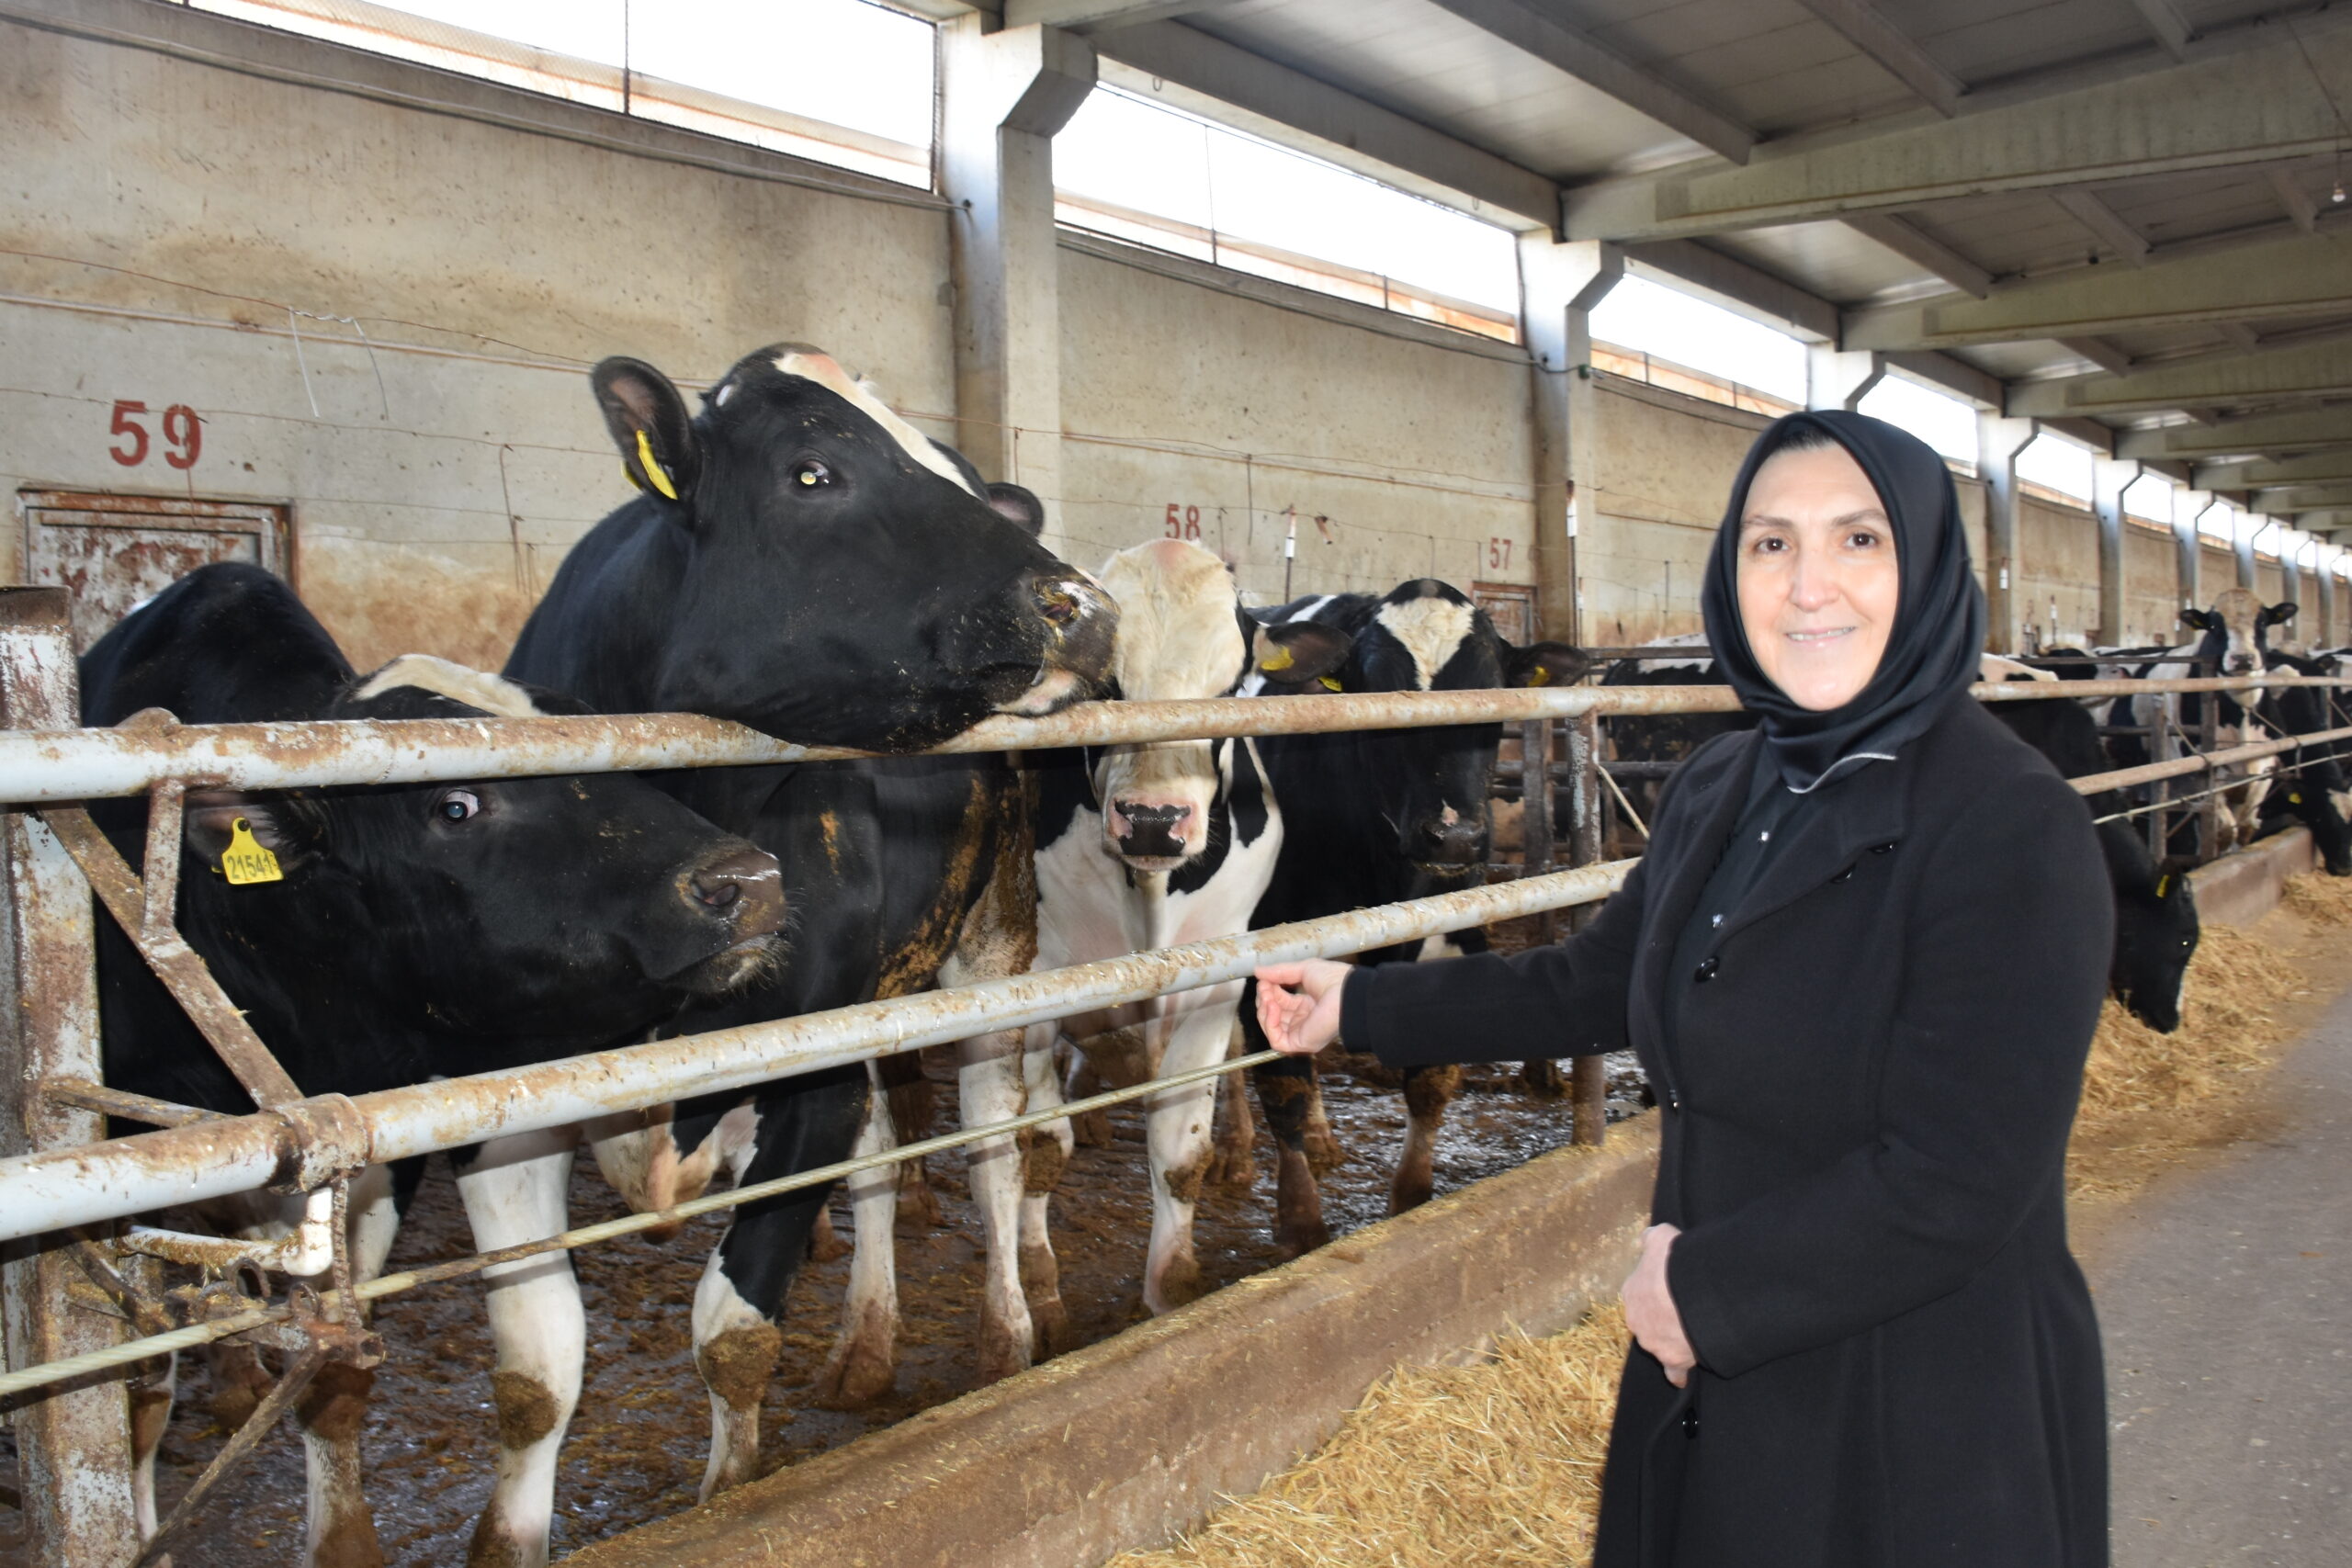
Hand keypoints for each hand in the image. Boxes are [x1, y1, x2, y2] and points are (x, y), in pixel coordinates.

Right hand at [1253, 960, 1350, 1053]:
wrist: (1347, 993)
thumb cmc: (1334, 980)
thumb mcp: (1303, 970)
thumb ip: (1279, 972)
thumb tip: (1257, 971)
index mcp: (1308, 1006)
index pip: (1279, 1002)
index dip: (1268, 991)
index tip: (1263, 980)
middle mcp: (1304, 1021)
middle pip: (1272, 1016)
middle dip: (1264, 1000)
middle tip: (1264, 987)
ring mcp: (1302, 1034)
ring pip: (1271, 1029)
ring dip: (1264, 1011)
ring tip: (1268, 997)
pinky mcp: (1301, 1043)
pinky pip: (1276, 1041)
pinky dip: (1270, 1025)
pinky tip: (1273, 1009)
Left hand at [1622, 1223, 1695, 1386]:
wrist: (1691, 1294)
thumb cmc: (1674, 1263)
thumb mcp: (1661, 1238)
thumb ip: (1651, 1238)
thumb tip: (1646, 1239)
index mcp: (1632, 1292)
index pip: (1641, 1293)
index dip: (1657, 1290)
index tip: (1671, 1290)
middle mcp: (1636, 1320)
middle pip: (1649, 1319)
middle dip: (1663, 1316)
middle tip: (1684, 1309)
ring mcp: (1652, 1341)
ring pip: (1660, 1341)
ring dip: (1673, 1337)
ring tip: (1692, 1330)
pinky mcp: (1671, 1359)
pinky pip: (1673, 1369)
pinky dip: (1677, 1372)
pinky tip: (1680, 1375)